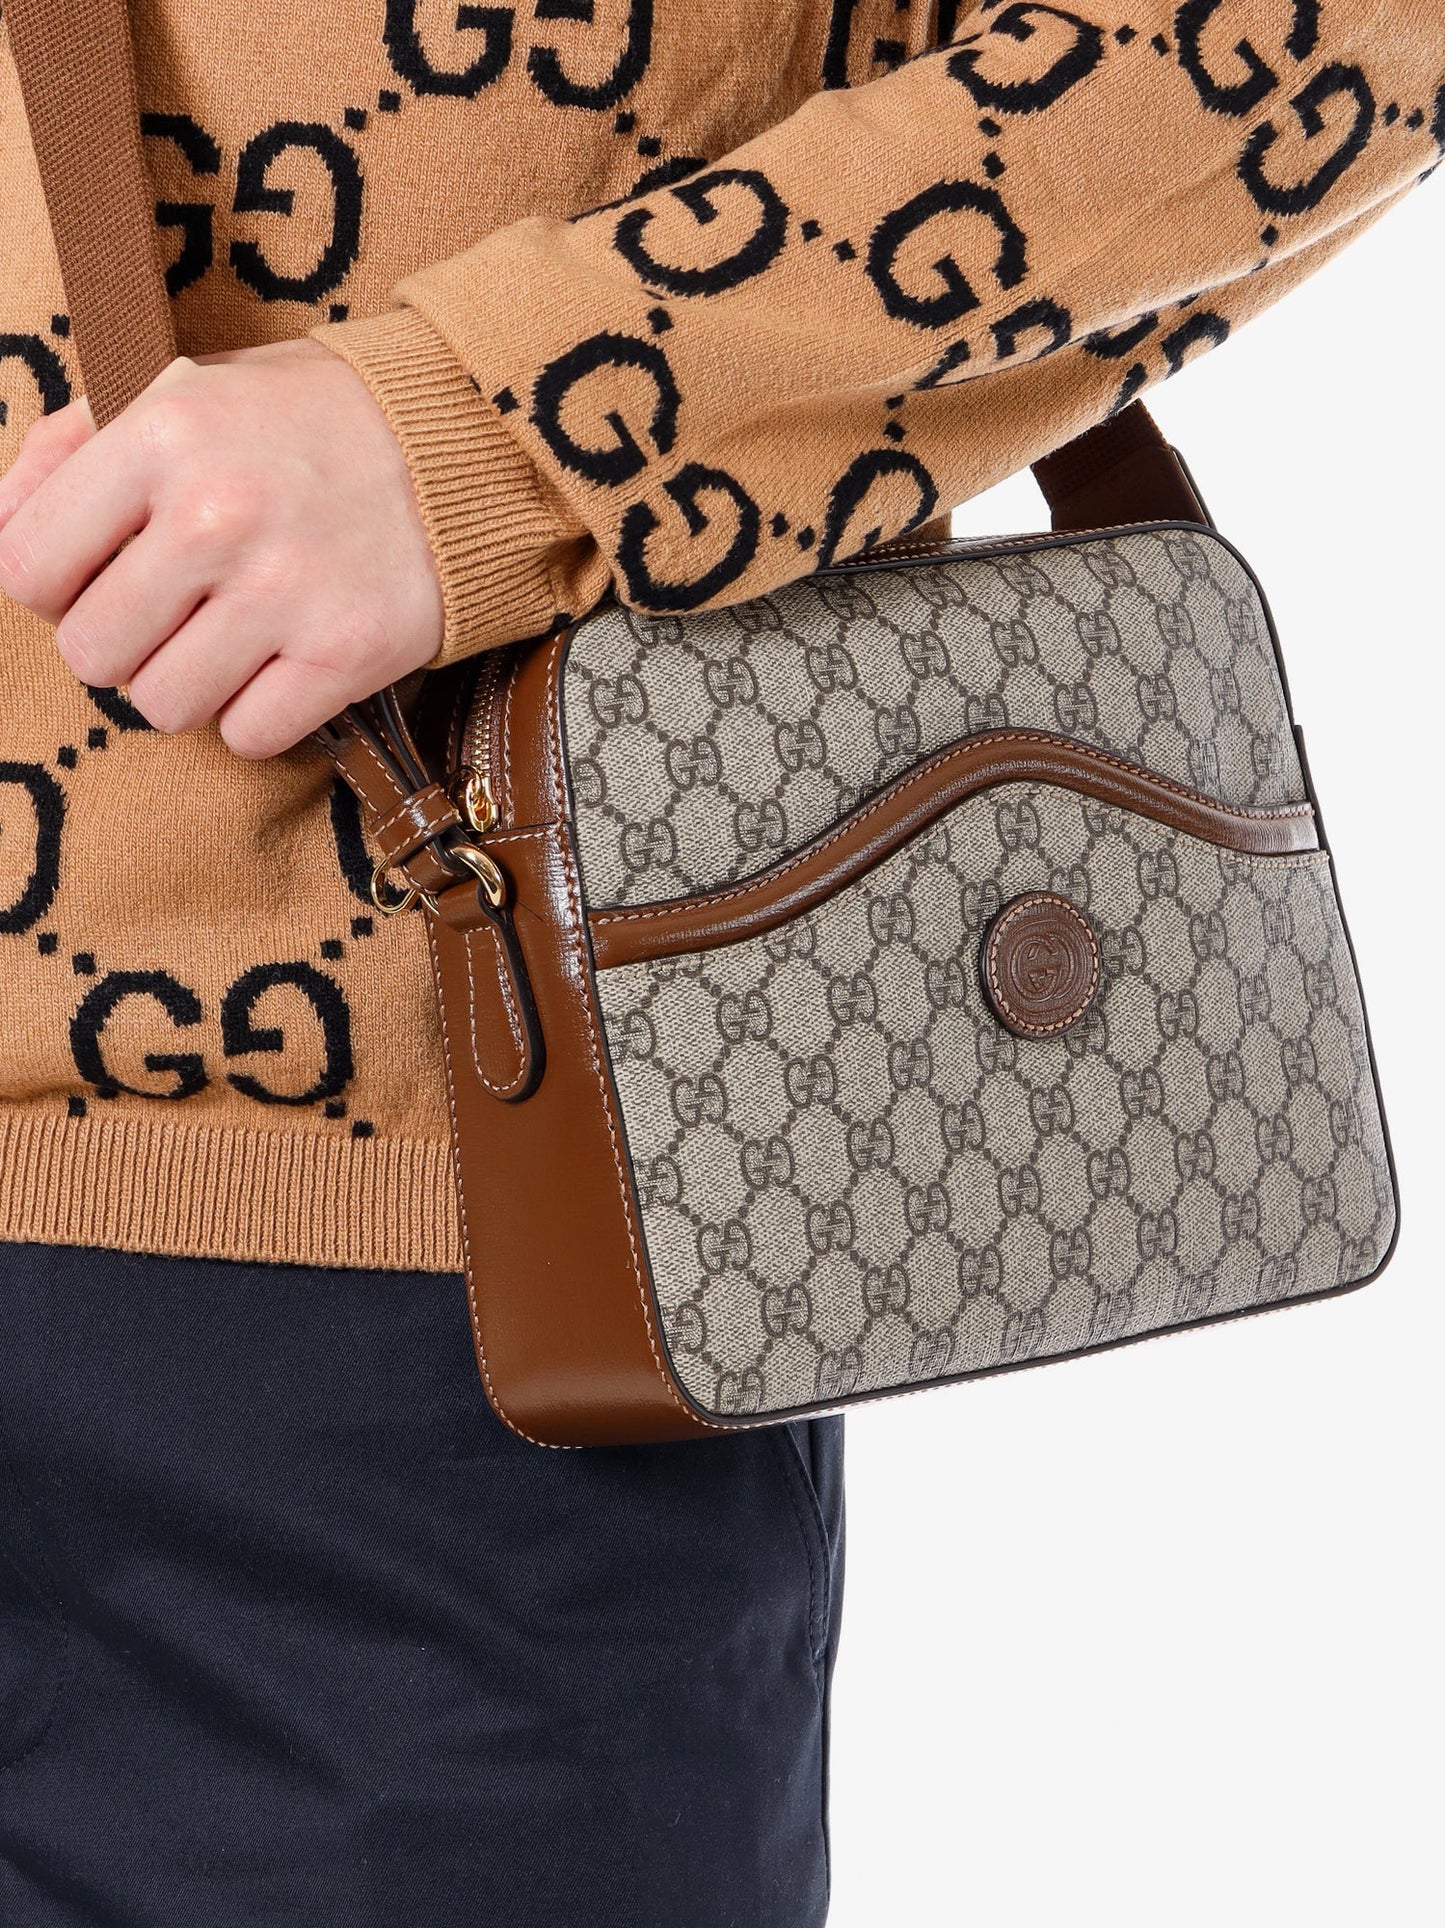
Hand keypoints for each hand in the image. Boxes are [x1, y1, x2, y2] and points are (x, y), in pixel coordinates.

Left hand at [0, 340, 444, 756]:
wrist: (462, 441)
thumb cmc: (303, 420)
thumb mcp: (179, 388)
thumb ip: (72, 447)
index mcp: (159, 435)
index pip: (24, 568)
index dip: (47, 588)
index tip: (93, 576)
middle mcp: (215, 515)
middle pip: (90, 653)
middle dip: (119, 643)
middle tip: (170, 612)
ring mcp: (285, 592)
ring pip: (164, 706)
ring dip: (188, 684)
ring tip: (228, 638)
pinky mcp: (347, 653)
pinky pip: (249, 737)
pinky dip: (259, 713)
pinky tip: (283, 663)